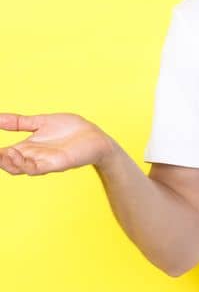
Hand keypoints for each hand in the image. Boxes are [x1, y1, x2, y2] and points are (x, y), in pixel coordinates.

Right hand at [0, 112, 114, 175]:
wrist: (95, 136)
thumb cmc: (70, 129)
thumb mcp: (41, 122)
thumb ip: (20, 122)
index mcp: (27, 147)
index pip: (4, 153)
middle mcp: (32, 156)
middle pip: (7, 163)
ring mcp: (43, 161)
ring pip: (19, 168)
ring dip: (7, 162)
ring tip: (1, 152)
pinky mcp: (56, 164)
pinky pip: (36, 168)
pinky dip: (24, 163)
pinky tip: (15, 154)